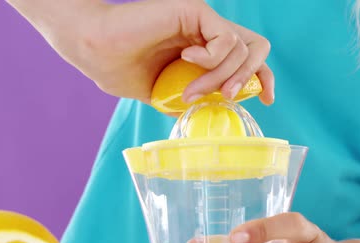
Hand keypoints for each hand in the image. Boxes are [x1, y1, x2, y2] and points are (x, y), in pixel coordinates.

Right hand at [32, 0, 273, 105]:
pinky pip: (226, 39)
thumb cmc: (118, 68)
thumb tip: (200, 115)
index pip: (248, 59)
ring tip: (190, 91)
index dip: (264, 77)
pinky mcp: (195, 12)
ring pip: (241, 50)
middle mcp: (208, 34)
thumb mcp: (161, 94)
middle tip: (229, 97)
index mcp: (203, 50)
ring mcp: (203, 21)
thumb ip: (185, 99)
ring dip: (218, 78)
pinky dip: (212, 59)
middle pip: (258, 49)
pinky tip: (186, 60)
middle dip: (252, 77)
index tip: (266, 99)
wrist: (93, 50)